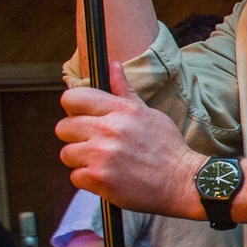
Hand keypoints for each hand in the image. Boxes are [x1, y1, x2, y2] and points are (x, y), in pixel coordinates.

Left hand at [57, 63, 202, 218]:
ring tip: (105, 163)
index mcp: (120, 110)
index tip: (83, 118)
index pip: (72, 99)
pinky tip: (108, 177)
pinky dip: (88, 180)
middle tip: (96, 145)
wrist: (183, 181)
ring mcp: (102, 155)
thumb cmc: (166, 148)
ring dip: (81, 161)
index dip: (73, 109)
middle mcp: (108, 129)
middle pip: (63, 128)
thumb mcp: (148, 114)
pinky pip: (75, 177)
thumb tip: (113, 65)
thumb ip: (124, 91)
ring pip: (66, 154)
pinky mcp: (99, 178)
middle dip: (76, 138)